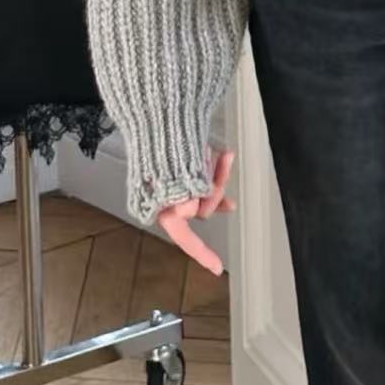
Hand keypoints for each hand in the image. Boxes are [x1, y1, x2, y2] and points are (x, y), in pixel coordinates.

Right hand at [156, 145, 236, 277]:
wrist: (157, 116)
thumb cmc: (160, 146)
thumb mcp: (170, 177)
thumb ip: (183, 198)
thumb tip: (191, 211)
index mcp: (160, 207)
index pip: (184, 236)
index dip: (202, 252)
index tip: (218, 268)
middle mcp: (172, 202)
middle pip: (203, 210)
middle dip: (214, 191)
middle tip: (218, 169)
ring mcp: (183, 188)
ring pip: (210, 193)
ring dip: (217, 175)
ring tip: (219, 153)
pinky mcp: (193, 173)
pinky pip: (211, 180)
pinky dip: (220, 171)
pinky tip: (227, 158)